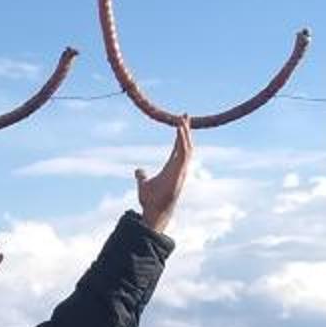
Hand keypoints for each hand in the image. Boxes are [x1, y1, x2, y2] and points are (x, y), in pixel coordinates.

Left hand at [134, 120, 192, 235]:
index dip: (180, 135)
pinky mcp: (180, 171)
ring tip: (182, 119)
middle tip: (185, 115)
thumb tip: (138, 170)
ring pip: (187, 147)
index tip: (180, 123)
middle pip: (186, 144)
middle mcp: (179, 167)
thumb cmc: (151, 201)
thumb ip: (142, 176)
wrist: (154, 211)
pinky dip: (182, 140)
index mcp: (172, 167)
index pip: (178, 148)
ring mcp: (181, 169)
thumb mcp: (144, 184)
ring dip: (185, 133)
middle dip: (186, 130)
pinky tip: (179, 129)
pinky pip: (184, 153)